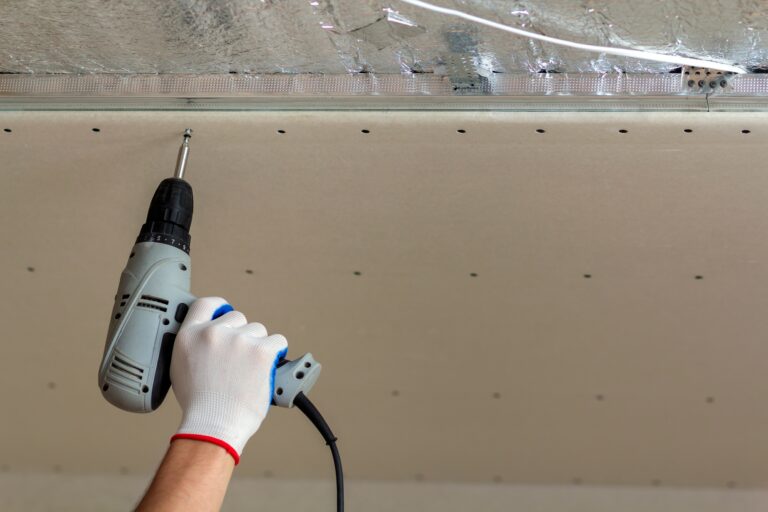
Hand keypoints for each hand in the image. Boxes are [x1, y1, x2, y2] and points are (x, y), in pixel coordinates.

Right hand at [170, 297, 287, 463]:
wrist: (214, 424)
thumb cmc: (200, 405)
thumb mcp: (181, 367)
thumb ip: (195, 345)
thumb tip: (209, 338)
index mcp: (190, 335)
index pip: (207, 304)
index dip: (220, 307)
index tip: (226, 311)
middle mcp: (214, 332)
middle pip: (238, 318)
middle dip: (242, 334)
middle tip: (240, 359)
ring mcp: (239, 340)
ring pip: (259, 331)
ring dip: (259, 346)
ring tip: (250, 371)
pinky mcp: (262, 350)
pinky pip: (278, 341)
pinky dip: (277, 353)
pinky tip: (269, 366)